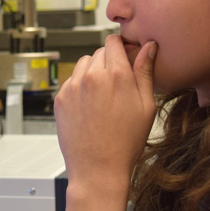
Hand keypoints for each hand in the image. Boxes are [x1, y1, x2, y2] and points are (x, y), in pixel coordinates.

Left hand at [54, 35, 157, 193]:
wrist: (98, 169)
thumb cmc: (126, 142)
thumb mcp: (146, 106)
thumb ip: (145, 72)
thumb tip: (149, 47)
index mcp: (116, 75)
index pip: (113, 42)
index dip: (121, 47)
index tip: (126, 56)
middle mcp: (91, 76)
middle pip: (99, 52)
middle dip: (108, 61)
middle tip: (117, 84)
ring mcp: (72, 87)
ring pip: (83, 64)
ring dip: (93, 72)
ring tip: (103, 96)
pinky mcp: (60, 99)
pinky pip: (71, 81)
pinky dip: (80, 87)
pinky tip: (91, 106)